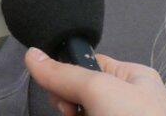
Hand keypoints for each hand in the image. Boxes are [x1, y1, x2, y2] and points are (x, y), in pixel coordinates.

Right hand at [25, 49, 165, 115]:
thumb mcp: (100, 89)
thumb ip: (65, 74)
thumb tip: (31, 55)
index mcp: (134, 79)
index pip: (90, 66)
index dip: (68, 75)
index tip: (59, 92)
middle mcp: (128, 104)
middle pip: (81, 96)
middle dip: (68, 104)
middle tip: (71, 113)